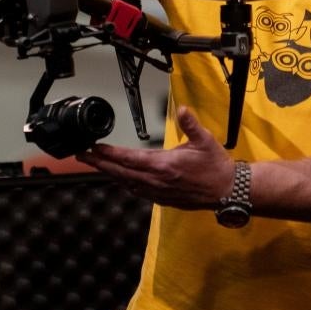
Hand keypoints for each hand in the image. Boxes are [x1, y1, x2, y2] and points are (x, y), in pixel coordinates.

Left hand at [76, 106, 235, 208]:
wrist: (228, 191)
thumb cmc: (216, 166)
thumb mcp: (205, 140)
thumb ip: (191, 124)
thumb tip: (183, 109)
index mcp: (164, 165)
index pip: (129, 159)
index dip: (109, 153)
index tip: (94, 148)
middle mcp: (157, 181)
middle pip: (120, 172)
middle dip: (100, 163)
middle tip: (82, 156)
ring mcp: (159, 192)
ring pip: (127, 183)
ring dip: (110, 173)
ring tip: (96, 165)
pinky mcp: (163, 199)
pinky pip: (138, 191)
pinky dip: (125, 183)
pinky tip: (121, 179)